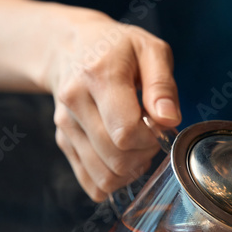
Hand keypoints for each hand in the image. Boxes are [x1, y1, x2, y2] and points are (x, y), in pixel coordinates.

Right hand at [47, 10, 180, 200]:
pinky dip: (112, 181)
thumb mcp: (149, 50)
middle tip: (149, 136)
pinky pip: (91, 183)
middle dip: (142, 155)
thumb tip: (168, 119)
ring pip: (104, 177)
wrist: (70, 48)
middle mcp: (74, 102)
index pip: (125, 132)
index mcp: (98, 76)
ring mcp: (65, 125)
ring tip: (136, 147)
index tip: (157, 125)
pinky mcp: (63, 141)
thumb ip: (162, 84)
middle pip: (115, 158)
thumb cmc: (116, 48)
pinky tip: (121, 159)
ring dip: (129, 171)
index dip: (150, 138)